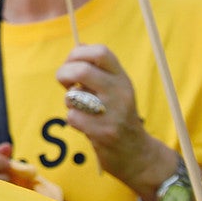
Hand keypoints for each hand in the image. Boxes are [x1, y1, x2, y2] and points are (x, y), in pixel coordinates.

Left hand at [56, 44, 165, 191]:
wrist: (137, 155)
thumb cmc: (118, 116)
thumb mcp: (116, 89)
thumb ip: (99, 70)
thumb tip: (79, 46)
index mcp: (122, 79)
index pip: (100, 52)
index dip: (78, 53)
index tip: (72, 64)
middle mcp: (120, 93)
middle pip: (82, 70)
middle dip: (64, 74)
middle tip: (65, 84)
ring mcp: (113, 113)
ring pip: (73, 96)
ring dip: (69, 102)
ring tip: (80, 109)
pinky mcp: (103, 133)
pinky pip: (72, 117)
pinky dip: (72, 120)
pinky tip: (85, 125)